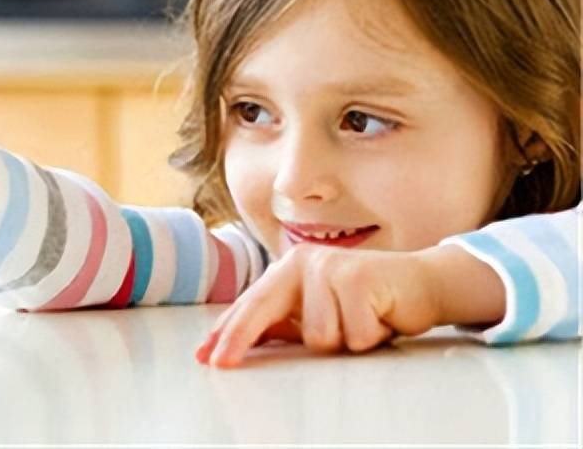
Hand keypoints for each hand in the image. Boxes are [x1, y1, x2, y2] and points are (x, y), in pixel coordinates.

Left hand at [194, 244, 448, 367]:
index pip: (251, 305)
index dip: (228, 332)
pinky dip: (369, 338)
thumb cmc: (367, 301)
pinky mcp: (359, 278)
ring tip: (360, 324)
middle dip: (240, 339)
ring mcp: (330, 267)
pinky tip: (379, 319)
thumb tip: (242, 341)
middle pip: (263, 308)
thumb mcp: (318, 314)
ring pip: (318, 336)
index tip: (206, 355)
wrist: (420, 284)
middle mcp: (304, 262)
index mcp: (289, 269)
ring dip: (344, 342)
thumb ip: (284, 324)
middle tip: (221, 364)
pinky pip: (352, 335)